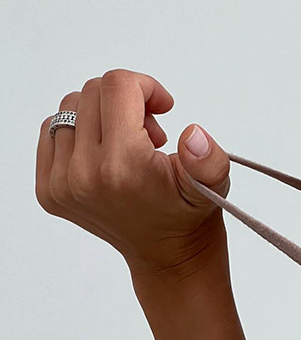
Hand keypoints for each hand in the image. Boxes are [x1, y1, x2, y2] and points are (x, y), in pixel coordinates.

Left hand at [35, 69, 232, 278]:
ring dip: (102, 115)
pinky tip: (103, 152)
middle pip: (94, 92)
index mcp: (123, 166)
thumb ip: (209, 159)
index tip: (162, 108)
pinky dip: (78, 131)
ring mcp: (61, 184)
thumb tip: (193, 135)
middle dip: (126, 101)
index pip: (118, 86)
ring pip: (71, 107)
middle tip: (149, 133)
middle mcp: (84, 175)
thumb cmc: (187, 212)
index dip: (146, 86)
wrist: (167, 253)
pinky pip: (52, 131)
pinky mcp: (48, 190)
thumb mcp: (213, 184)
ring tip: (128, 144)